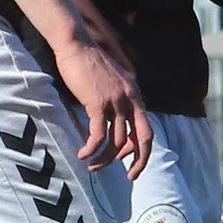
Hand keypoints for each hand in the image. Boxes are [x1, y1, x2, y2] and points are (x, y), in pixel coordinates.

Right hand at [53, 31, 150, 174]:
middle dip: (138, 162)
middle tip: (129, 177)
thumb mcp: (113, 81)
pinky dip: (91, 149)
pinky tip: (82, 154)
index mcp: (135, 96)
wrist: (76, 45)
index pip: (147, 130)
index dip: (141, 150)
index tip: (129, 163)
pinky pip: (98, 135)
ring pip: (116, 141)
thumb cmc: (89, 63)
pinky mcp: (98, 104)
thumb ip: (119, 98)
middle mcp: (130, 100)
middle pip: (142, 139)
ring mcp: (116, 102)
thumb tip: (115, 120)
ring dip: (104, 158)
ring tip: (92, 165)